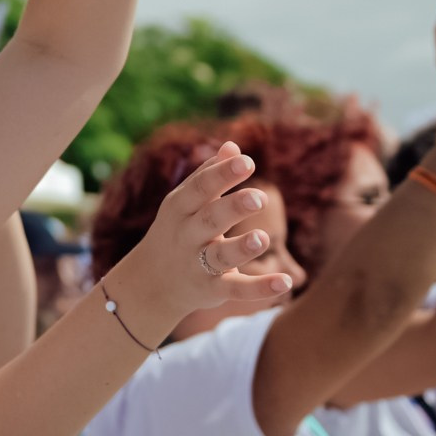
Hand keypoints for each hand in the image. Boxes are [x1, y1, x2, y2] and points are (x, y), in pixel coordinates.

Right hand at [135, 143, 293, 316]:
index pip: (200, 188)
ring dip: (241, 248)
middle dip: (233, 208)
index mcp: (180, 208)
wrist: (151, 283)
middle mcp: (187, 235)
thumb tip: (233, 146)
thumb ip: (208, 175)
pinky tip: (284, 282)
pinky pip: (237, 290)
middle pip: (210, 219)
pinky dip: (260, 289)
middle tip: (259, 197)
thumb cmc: (177, 231)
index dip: (223, 174)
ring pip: (220, 256)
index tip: (247, 161)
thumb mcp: (185, 203)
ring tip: (262, 238)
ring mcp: (198, 264)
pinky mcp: (212, 290)